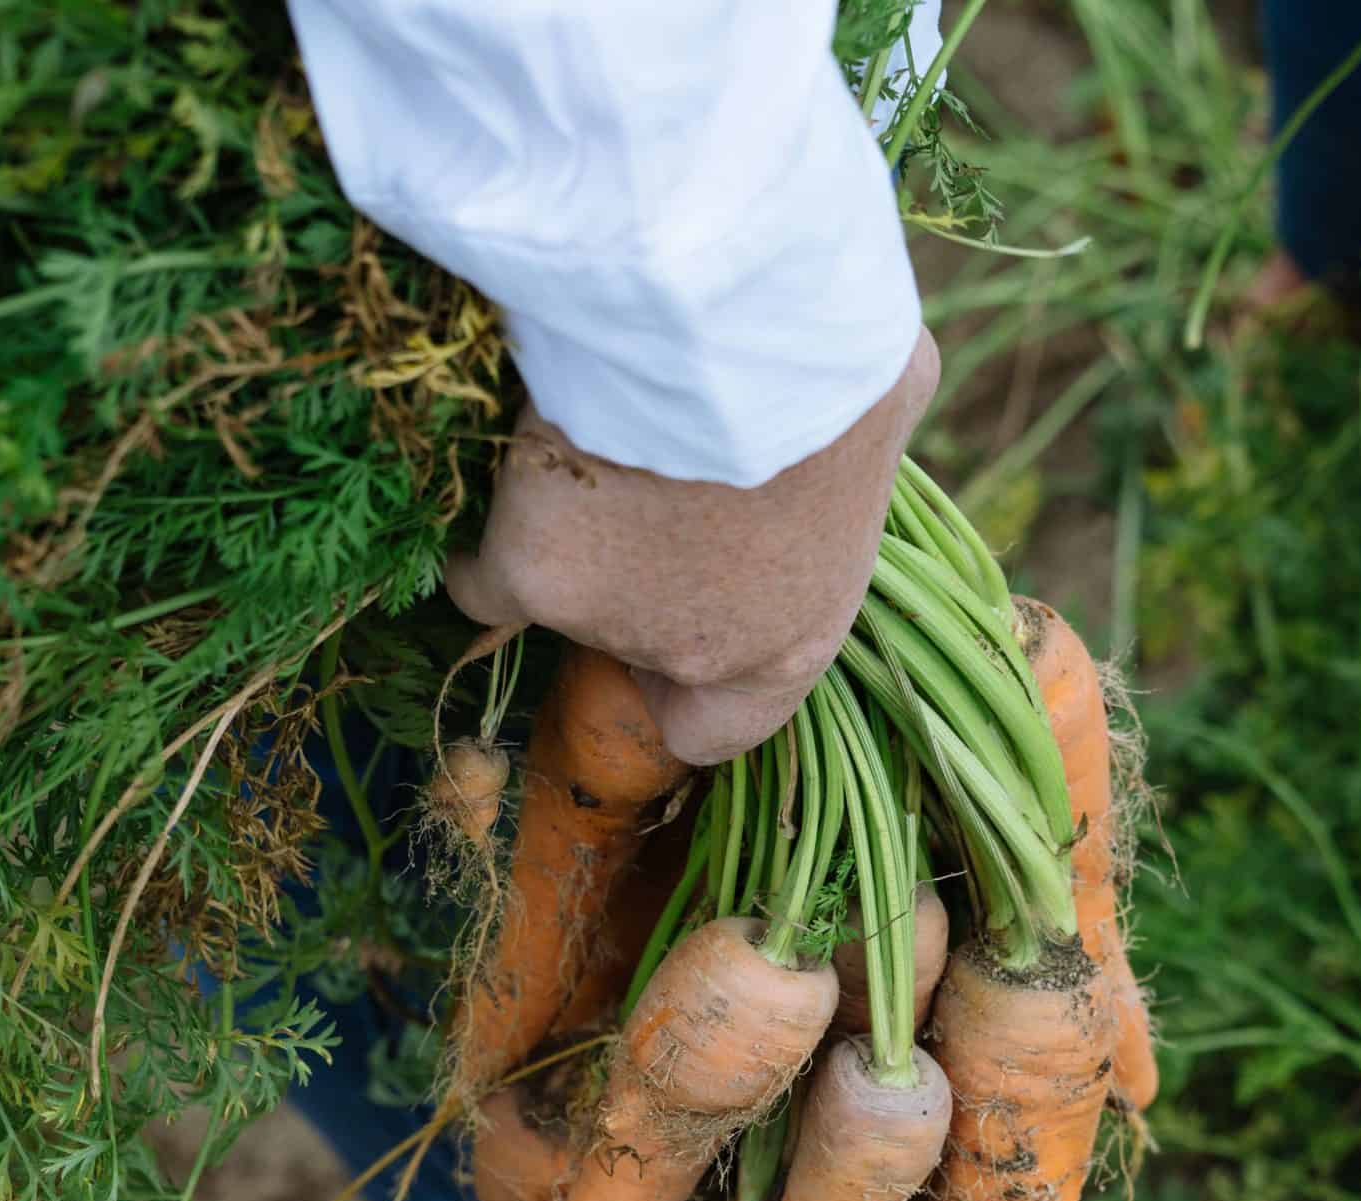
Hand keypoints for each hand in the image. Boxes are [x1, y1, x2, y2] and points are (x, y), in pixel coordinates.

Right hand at [445, 328, 938, 764]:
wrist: (723, 313)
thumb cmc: (821, 345)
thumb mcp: (880, 396)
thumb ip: (857, 436)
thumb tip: (871, 396)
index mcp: (796, 634)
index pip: (724, 725)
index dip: (689, 685)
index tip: (665, 629)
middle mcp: (702, 651)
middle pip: (637, 645)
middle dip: (630, 582)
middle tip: (624, 488)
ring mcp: (612, 620)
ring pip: (562, 597)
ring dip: (568, 531)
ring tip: (582, 430)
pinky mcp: (533, 574)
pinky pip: (483, 582)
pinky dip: (480, 543)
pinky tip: (492, 481)